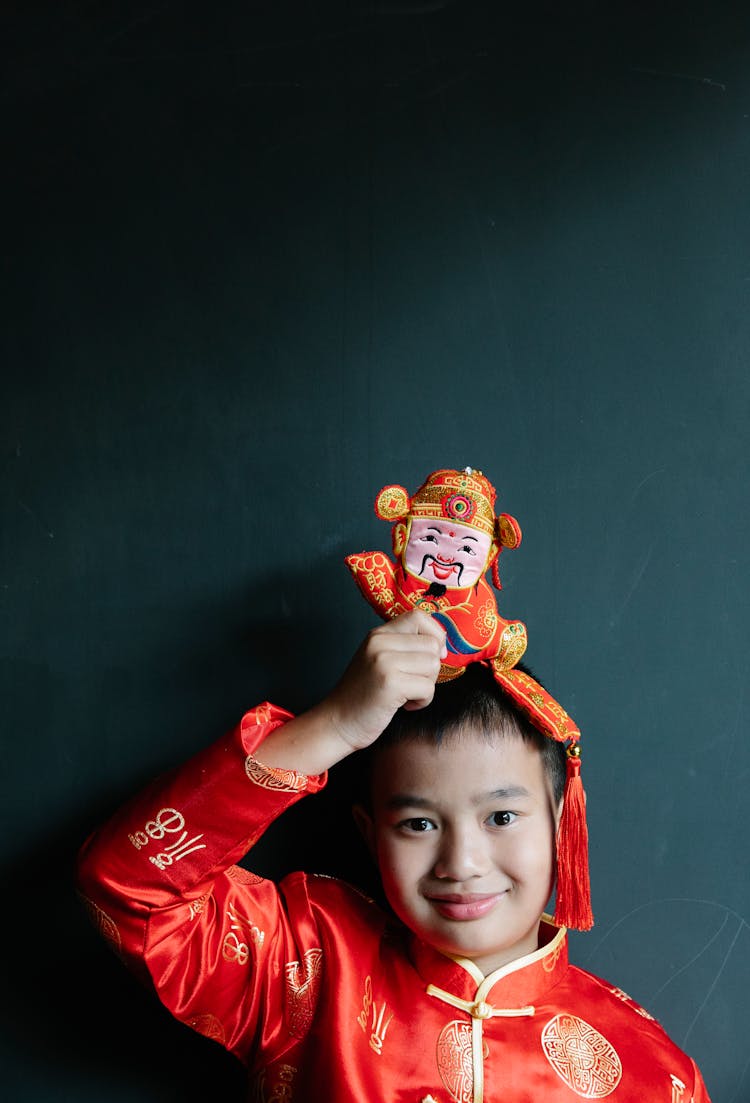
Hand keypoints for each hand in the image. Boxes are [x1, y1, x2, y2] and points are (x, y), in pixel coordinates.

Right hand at [324, 609, 446, 753]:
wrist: (338, 722)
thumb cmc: (364, 696)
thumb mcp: (378, 660)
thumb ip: (403, 646)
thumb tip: (442, 645)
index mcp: (378, 634)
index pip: (419, 616)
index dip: (435, 634)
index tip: (433, 655)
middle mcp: (380, 642)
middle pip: (432, 645)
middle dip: (431, 668)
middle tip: (412, 683)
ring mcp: (384, 661)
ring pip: (433, 665)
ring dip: (427, 686)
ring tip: (406, 694)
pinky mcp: (390, 683)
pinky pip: (428, 688)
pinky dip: (422, 701)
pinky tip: (404, 705)